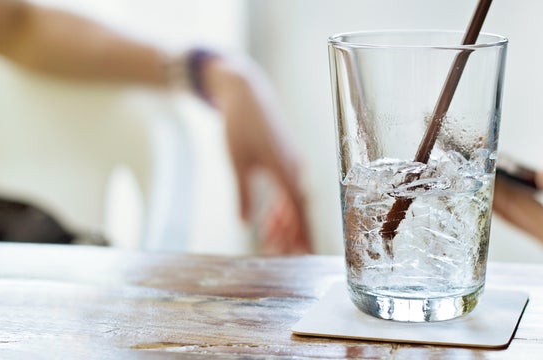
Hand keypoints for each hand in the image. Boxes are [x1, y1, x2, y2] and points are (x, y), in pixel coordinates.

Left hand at [201, 54, 311, 254]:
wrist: (245, 91)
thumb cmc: (240, 124)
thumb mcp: (237, 161)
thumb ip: (243, 194)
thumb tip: (245, 222)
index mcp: (285, 169)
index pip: (299, 210)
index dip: (303, 234)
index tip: (305, 253)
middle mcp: (293, 167)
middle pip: (298, 208)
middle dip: (291, 232)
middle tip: (279, 253)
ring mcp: (290, 162)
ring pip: (293, 199)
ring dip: (284, 220)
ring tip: (270, 240)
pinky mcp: (284, 157)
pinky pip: (287, 188)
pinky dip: (281, 205)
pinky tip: (270, 217)